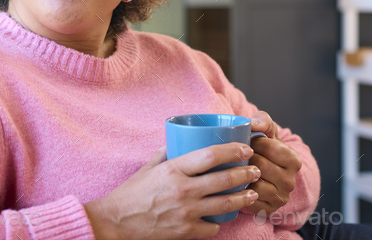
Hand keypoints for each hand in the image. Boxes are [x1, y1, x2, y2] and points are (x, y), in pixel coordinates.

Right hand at [84, 142, 260, 239]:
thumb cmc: (131, 193)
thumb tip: (179, 142)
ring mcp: (185, 212)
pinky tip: (222, 217)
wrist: (116, 222)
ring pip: (224, 204)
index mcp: (173, 169)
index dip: (232, 151)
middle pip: (223, 179)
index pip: (210, 155)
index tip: (245, 149)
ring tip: (251, 193)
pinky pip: (211, 227)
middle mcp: (183, 190)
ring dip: (242, 197)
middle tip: (255, 170)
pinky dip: (218, 222)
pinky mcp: (185, 232)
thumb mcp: (149, 167)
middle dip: (245, 174)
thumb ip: (166, 154)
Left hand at [246, 111, 301, 215]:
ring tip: (238, 167)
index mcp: (293, 160)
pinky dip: (242, 192)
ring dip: (243, 175)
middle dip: (247, 158)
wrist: (268, 171)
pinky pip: (251, 201)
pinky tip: (238, 183)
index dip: (255, 142)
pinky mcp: (269, 209)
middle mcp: (290, 181)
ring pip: (257, 186)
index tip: (249, 140)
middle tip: (240, 154)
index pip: (271, 148)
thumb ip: (263, 121)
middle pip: (261, 167)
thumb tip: (253, 123)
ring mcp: (281, 197)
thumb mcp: (268, 132)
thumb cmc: (266, 148)